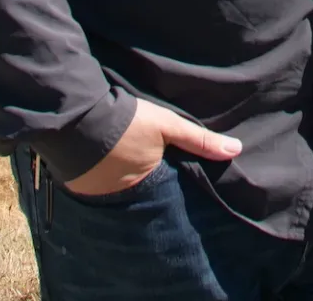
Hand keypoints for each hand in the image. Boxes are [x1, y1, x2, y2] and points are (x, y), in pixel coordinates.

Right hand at [61, 99, 241, 196]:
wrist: (77, 118)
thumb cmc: (128, 122)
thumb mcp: (168, 125)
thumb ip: (200, 140)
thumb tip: (236, 150)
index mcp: (146, 183)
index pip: (162, 186)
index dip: (165, 175)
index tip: (166, 167)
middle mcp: (121, 194)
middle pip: (138, 187)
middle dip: (140, 177)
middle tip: (140, 161)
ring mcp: (96, 192)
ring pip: (114, 186)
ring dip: (117, 175)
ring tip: (120, 159)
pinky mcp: (76, 185)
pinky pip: (92, 183)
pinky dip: (96, 174)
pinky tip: (99, 160)